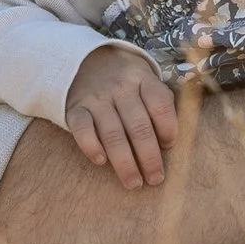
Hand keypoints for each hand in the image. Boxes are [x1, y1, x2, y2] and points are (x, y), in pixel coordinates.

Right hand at [64, 45, 179, 190]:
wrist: (83, 60)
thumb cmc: (124, 80)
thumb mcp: (145, 79)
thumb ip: (160, 103)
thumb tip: (169, 142)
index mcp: (142, 79)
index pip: (160, 104)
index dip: (168, 128)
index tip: (169, 147)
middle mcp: (120, 88)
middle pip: (138, 126)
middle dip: (149, 157)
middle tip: (155, 179)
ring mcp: (96, 98)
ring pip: (113, 134)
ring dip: (125, 162)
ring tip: (134, 183)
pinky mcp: (75, 108)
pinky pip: (82, 129)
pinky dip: (91, 146)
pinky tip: (100, 161)